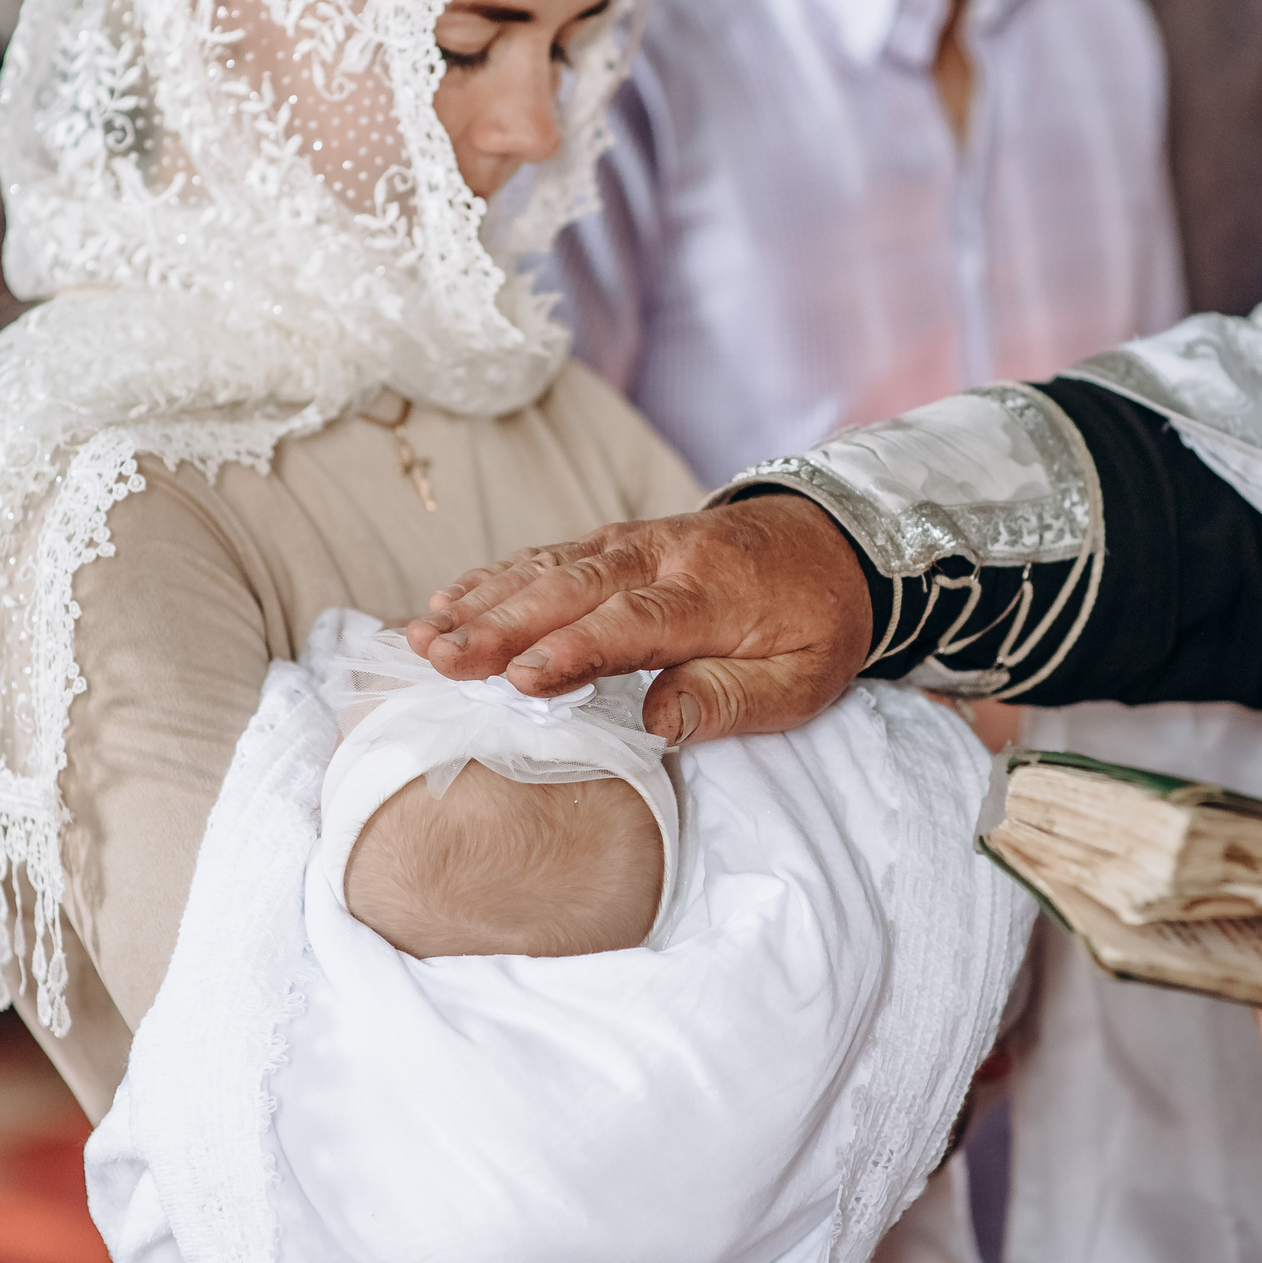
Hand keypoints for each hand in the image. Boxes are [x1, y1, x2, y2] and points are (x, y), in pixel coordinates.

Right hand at [405, 494, 872, 743]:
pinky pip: (553, 553)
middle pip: (573, 589)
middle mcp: (666, 557)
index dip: (575, 649)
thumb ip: (730, 699)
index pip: (634, 623)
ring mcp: (637, 542)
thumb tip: (655, 721)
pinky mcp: (619, 541)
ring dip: (484, 598)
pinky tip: (451, 598)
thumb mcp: (802, 681)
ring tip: (423, 633)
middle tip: (438, 659)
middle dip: (501, 623)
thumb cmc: (816, 625)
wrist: (838, 542)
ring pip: (552, 566)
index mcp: (715, 596)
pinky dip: (499, 574)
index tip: (520, 682)